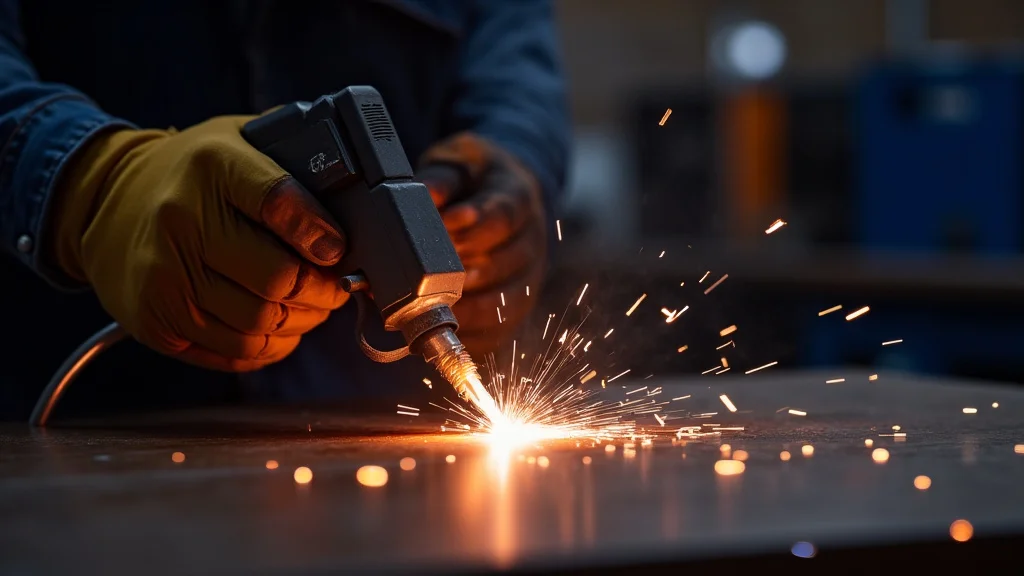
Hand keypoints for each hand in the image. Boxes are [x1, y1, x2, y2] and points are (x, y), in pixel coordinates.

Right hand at [49, 116, 347, 370]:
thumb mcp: (240, 141)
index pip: (280, 201)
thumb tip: (363, 194)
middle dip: (324, 291)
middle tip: (336, 286)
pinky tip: (280, 326)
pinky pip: (235, 352)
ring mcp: (165, 275)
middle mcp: (182, 220)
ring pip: (261, 323)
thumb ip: (295, 159)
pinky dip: (271, 345)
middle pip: (279, 279)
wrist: (106, 200)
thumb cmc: (194, 173)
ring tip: (311, 306)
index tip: (339, 248)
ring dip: (302, 322)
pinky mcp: (156, 319)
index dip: (322, 233)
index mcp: (213, 165)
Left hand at [418, 133, 547, 352]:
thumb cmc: (472, 181)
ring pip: (507, 301)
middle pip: (506, 261)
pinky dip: (472, 334)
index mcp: (519, 196)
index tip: (445, 225)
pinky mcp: (517, 306)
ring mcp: (529, 275)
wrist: (499, 194)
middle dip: (464, 269)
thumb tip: (426, 197)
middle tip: (429, 270)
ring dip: (469, 305)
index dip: (475, 224)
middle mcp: (533, 239)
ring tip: (433, 303)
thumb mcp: (457, 165)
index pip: (504, 214)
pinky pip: (501, 330)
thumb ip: (441, 179)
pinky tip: (443, 329)